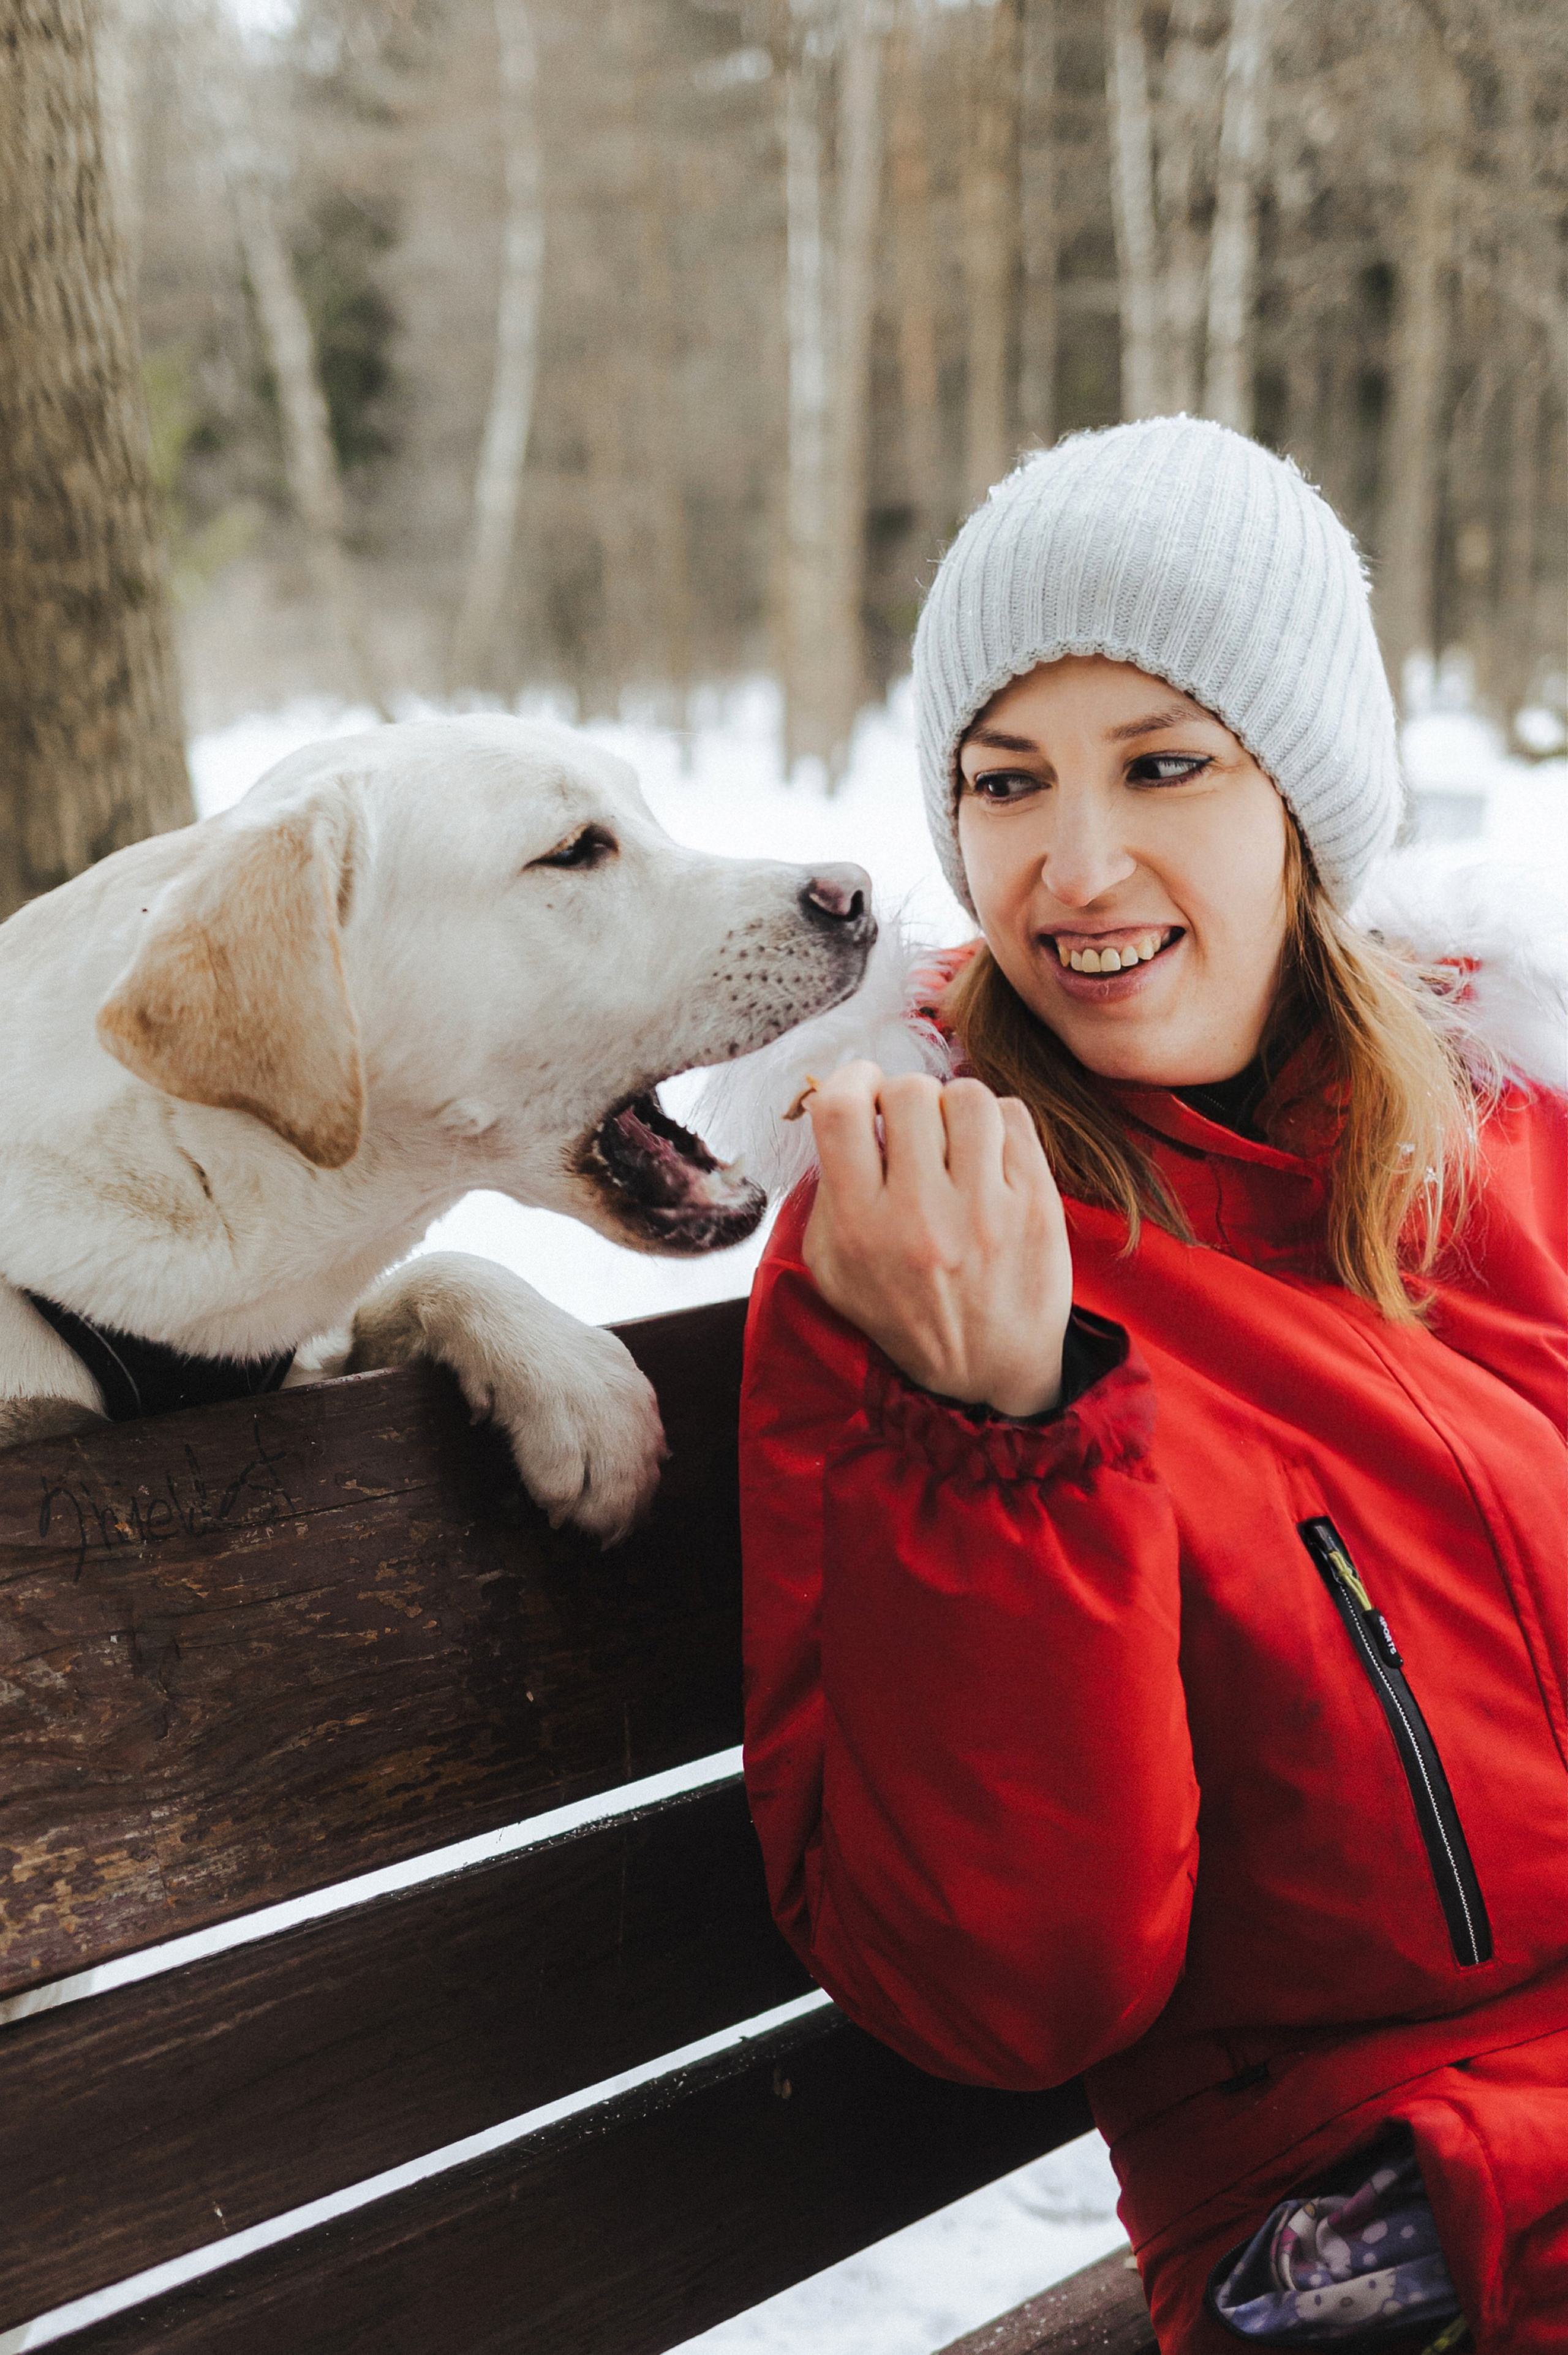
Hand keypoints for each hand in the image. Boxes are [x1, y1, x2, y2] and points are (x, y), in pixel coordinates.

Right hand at [802, 1063, 1072, 1419]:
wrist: (987, 1371)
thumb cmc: (906, 1312)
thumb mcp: (836, 1270)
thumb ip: (827, 1195)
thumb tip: (837, 1114)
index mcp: (861, 1228)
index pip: (839, 1111)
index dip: (847, 1080)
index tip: (861, 1089)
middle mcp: (921, 1216)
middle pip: (907, 1091)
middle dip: (904, 1095)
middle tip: (912, 1124)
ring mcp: (984, 1209)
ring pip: (967, 1094)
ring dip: (954, 1104)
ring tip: (953, 1136)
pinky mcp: (1036, 1205)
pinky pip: (1014, 1116)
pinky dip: (997, 1121)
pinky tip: (988, 1152)